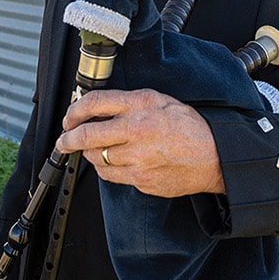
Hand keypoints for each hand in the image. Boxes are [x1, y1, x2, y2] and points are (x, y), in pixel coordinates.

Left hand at [55, 88, 225, 196]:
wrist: (214, 156)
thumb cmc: (190, 128)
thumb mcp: (161, 101)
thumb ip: (129, 103)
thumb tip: (98, 108)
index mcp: (141, 105)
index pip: (95, 103)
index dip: (74, 110)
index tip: (70, 117)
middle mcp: (137, 130)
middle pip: (87, 134)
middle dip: (68, 138)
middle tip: (64, 140)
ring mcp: (138, 157)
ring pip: (96, 157)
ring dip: (89, 154)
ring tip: (92, 149)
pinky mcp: (140, 179)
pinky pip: (110, 175)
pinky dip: (105, 169)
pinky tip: (111, 162)